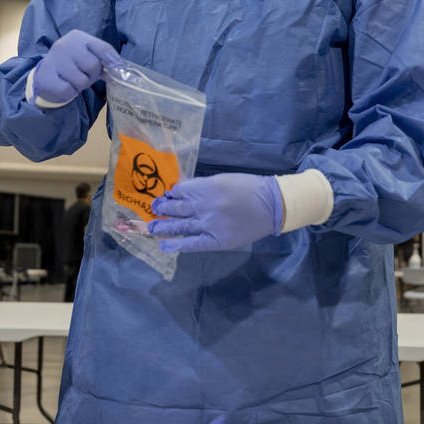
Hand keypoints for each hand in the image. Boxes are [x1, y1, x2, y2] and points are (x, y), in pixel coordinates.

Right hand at [33, 29, 121, 103]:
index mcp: (78, 37)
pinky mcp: (46, 76)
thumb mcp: (87, 55)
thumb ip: (104, 58)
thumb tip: (121, 69)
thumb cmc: (73, 64)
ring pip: (82, 80)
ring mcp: (54, 59)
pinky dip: (70, 92)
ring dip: (80, 85)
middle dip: (92, 75)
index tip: (119, 71)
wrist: (46, 74)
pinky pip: (69, 90)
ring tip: (72, 80)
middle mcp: (64, 44)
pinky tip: (64, 85)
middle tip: (83, 75)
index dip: (113, 61)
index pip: (103, 48)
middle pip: (93, 65)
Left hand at [147, 173, 281, 252]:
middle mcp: (204, 205)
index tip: (167, 195)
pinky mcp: (216, 240)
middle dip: (162, 208)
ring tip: (150, 227)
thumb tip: (184, 192)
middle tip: (154, 208)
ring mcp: (208, 224)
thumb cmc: (250, 188)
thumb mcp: (224, 179)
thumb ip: (204, 186)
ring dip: (163, 226)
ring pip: (180, 225)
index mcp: (207, 187)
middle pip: (176, 207)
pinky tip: (164, 245)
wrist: (272, 205)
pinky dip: (177, 245)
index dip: (172, 193)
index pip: (181, 190)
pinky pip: (192, 244)